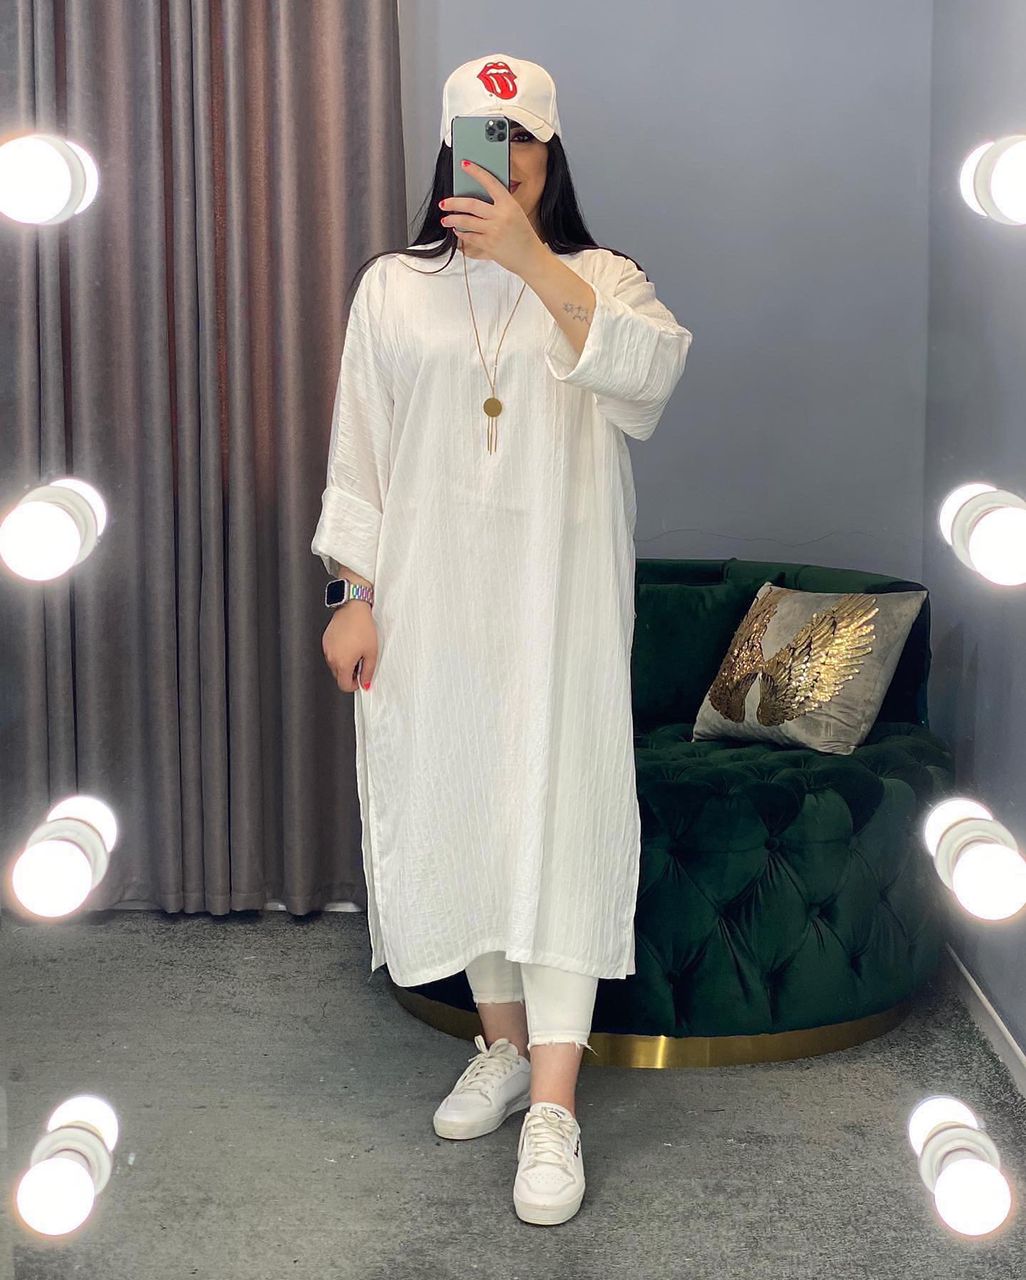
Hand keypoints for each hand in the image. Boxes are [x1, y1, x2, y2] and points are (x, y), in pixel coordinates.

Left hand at [439, 160, 546, 278]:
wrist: (531, 258)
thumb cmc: (523, 235)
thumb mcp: (516, 214)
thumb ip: (499, 205)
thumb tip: (476, 196)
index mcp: (509, 204)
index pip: (490, 182)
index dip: (476, 172)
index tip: (464, 164)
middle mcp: (501, 216)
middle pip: (471, 204)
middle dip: (453, 203)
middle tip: (444, 203)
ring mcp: (494, 231)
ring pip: (466, 221)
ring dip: (453, 220)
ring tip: (445, 220)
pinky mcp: (489, 245)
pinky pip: (469, 237)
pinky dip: (461, 233)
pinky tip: (457, 230)